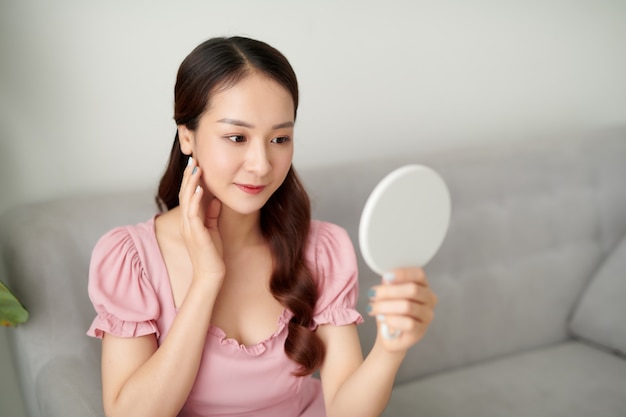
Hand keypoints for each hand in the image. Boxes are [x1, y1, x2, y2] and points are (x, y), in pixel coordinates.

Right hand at [178, 157, 224, 284]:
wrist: (211, 275)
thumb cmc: (212, 254)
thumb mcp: (212, 229)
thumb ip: (212, 214)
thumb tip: (215, 199)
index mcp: (190, 220)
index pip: (187, 195)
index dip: (190, 179)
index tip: (195, 163)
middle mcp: (186, 222)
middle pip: (184, 193)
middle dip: (188, 175)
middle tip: (192, 158)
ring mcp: (189, 227)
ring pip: (187, 200)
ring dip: (191, 182)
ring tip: (195, 167)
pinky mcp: (195, 234)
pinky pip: (193, 213)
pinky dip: (195, 199)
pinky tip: (199, 188)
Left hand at [367, 267, 436, 351]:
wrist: (389, 335)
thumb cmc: (390, 310)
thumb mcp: (388, 294)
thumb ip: (390, 284)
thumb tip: (387, 279)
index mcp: (423, 285)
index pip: (419, 274)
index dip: (403, 274)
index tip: (386, 276)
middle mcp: (429, 299)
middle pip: (413, 289)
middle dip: (388, 291)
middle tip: (372, 294)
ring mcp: (427, 315)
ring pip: (408, 306)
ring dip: (385, 306)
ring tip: (372, 308)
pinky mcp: (421, 330)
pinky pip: (408, 323)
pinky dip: (391, 319)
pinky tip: (381, 318)